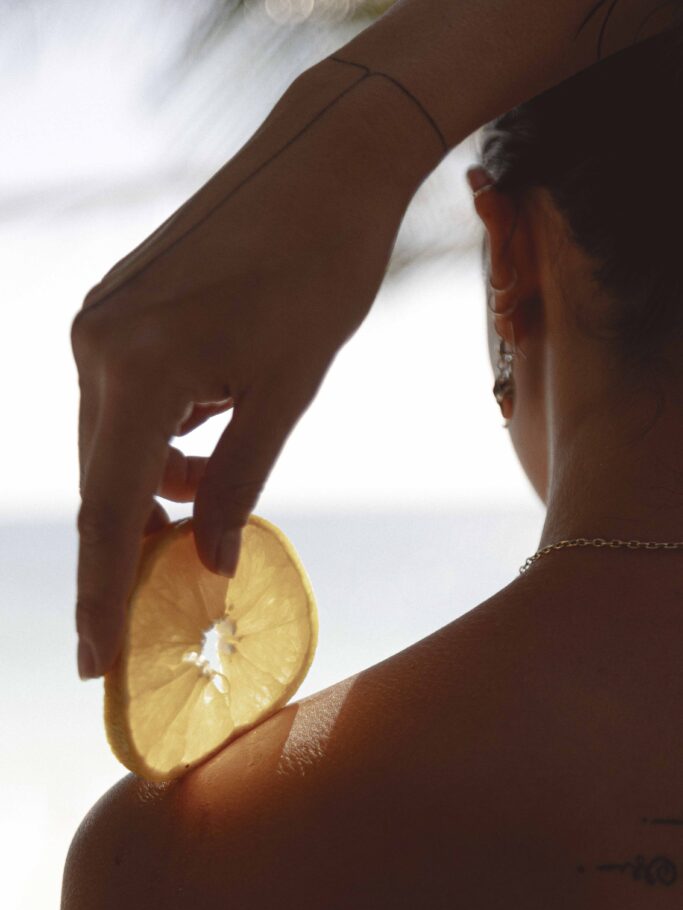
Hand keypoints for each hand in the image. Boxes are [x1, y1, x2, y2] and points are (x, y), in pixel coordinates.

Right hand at [71, 59, 437, 679]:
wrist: (326, 162)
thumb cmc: (322, 271)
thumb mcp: (288, 391)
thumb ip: (240, 481)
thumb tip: (211, 561)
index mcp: (137, 367)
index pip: (109, 509)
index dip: (103, 594)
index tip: (100, 663)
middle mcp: (98, 344)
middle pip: (101, 479)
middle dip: (126, 551)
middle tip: (145, 617)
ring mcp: (103, 322)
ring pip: (114, 442)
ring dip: (151, 491)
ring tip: (200, 518)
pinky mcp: (121, 309)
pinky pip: (125, 400)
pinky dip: (159, 442)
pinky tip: (204, 446)